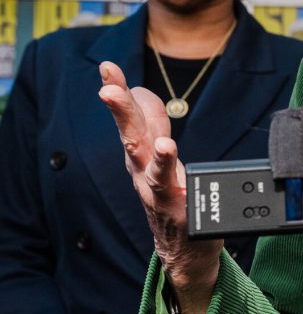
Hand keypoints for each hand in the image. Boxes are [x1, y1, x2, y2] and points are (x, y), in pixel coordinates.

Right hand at [98, 61, 220, 313]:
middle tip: (107, 87)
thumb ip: (154, 124)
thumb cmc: (172, 194)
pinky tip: (169, 149)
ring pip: (146, 159)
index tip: (108, 66)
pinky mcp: (175, 205)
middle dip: (119, 109)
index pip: (131, 116)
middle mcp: (143, 169)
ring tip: (141, 120)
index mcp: (141, 154)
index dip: (121, 90)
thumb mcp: (162, 154)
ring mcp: (156, 188)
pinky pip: (170, 185)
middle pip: (130, 134)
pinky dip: (168, 167)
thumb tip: (141, 92)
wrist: (184, 247)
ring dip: (142, 139)